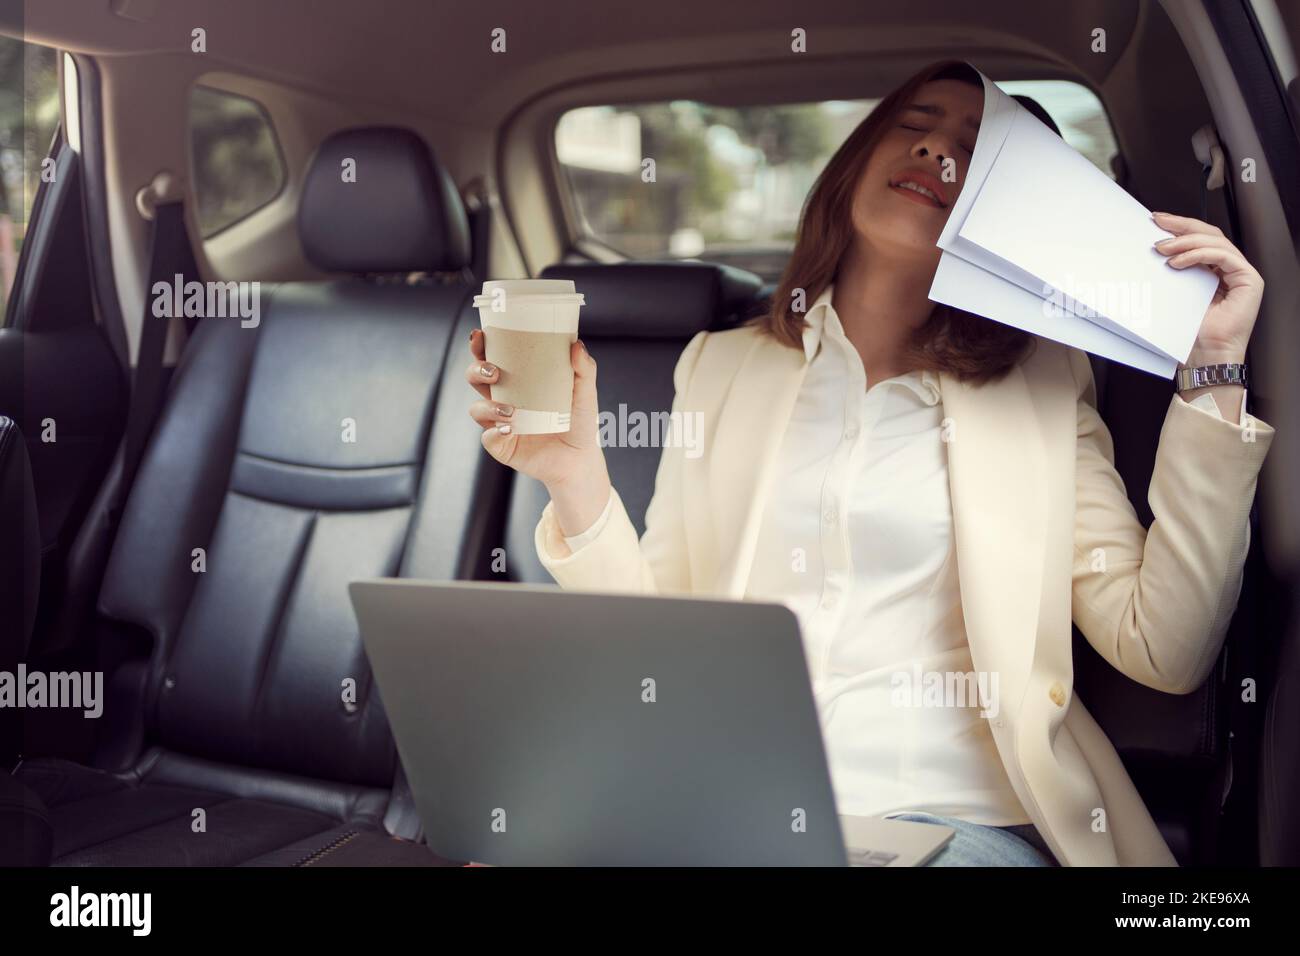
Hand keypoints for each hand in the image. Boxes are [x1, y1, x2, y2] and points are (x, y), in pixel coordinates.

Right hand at [466, 329, 606, 487]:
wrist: (580, 459)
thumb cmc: (579, 422)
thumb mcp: (585, 393)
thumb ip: (584, 369)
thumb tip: (576, 346)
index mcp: (517, 381)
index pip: (492, 358)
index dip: (480, 346)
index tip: (480, 336)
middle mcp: (503, 399)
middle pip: (475, 379)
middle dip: (476, 371)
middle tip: (494, 372)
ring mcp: (500, 423)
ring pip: (477, 409)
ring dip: (487, 406)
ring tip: (510, 410)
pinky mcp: (502, 446)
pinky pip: (489, 439)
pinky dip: (495, 434)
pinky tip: (509, 430)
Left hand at [1152, 211, 1262, 364]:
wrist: (1203, 357)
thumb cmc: (1188, 333)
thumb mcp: (1173, 293)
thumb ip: (1171, 270)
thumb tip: (1152, 249)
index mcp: (1212, 271)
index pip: (1199, 239)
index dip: (1179, 227)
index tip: (1156, 221)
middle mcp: (1228, 269)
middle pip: (1209, 235)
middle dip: (1182, 226)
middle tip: (1159, 222)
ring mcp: (1240, 273)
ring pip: (1215, 242)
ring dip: (1185, 241)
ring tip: (1162, 248)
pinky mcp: (1249, 280)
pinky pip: (1223, 256)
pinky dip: (1198, 254)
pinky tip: (1177, 261)